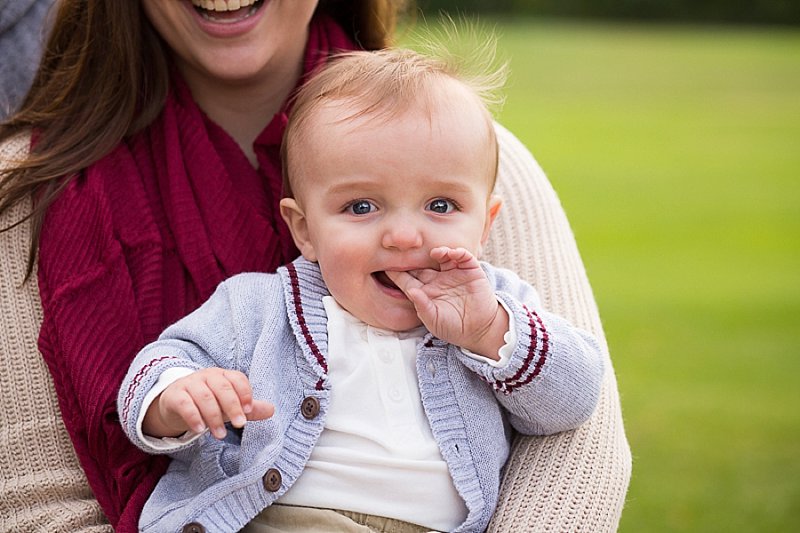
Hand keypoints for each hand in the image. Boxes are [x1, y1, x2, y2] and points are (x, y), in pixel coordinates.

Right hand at [144, 368, 274, 438]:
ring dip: (214, 416)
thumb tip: (272, 410)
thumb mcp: (229, 406)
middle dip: (232, 406)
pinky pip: (185, 403)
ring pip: (204, 396)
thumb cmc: (208, 403)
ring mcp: (190, 384)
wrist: (174, 404)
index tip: (249, 411)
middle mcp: (207, 376)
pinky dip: (193, 416)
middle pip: (222, 387)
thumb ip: (249, 408)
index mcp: (223, 375)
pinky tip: (200, 429)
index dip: (244, 393)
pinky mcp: (174, 395)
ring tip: (220, 434)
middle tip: (240, 424)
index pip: (237, 379)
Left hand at [386, 247, 507, 357]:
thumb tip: (411, 291)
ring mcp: (454, 274)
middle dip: (414, 255)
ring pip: (442, 256)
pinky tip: (452, 254)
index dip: (397, 272)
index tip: (384, 264)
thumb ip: (422, 306)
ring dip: (438, 251)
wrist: (480, 330)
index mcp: (425, 292)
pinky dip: (458, 252)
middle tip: (406, 246)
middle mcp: (437, 280)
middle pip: (422, 263)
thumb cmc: (454, 328)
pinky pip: (463, 257)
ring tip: (435, 252)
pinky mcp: (470, 271)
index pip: (408, 279)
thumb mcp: (434, 320)